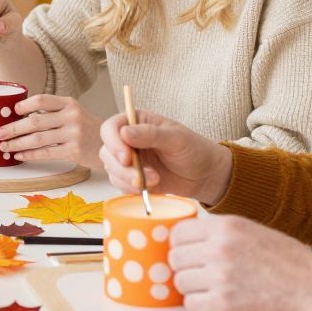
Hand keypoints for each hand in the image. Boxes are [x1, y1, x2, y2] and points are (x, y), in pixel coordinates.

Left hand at [0, 95, 100, 166]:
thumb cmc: (86, 128)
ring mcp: (73, 134)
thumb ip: (52, 112)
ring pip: (37, 139)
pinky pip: (45, 153)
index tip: (12, 111)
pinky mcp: (73, 151)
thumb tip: (20, 117)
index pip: (42, 100)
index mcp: (69, 103)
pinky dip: (29, 154)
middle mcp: (71, 117)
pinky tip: (19, 155)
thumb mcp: (73, 112)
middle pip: (35, 121)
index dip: (24, 105)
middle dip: (13, 128)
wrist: (110, 144)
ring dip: (17, 143)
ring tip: (4, 146)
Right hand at [100, 110, 233, 202]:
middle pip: (107, 151)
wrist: (204, 175)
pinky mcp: (131, 178)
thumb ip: (150, 135)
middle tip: (140, 177)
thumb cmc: (194, 150)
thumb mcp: (176, 138)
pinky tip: (149, 188)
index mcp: (137, 122)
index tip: (126, 157)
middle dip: (121, 167)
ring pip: (111, 170)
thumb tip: (124, 132)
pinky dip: (130, 189)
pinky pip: (119, 184)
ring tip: (154, 181)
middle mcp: (128, 140)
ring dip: (128, 180)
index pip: (111, 127)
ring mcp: (129, 160)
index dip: (113, 142)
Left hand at [168, 215, 311, 310]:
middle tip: (200, 275)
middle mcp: (219, 248)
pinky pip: (190, 304)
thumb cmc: (289, 263)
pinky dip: (200, 305)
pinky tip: (217, 302)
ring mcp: (220, 276)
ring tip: (212, 289)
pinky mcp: (223, 304)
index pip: (178, 232)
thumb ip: (222, 234)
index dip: (180, 245)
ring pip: (179, 282)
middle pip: (175, 258)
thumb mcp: (254, 232)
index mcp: (227, 226)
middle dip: (184, 268)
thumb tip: (190, 241)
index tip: (187, 254)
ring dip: (191, 288)